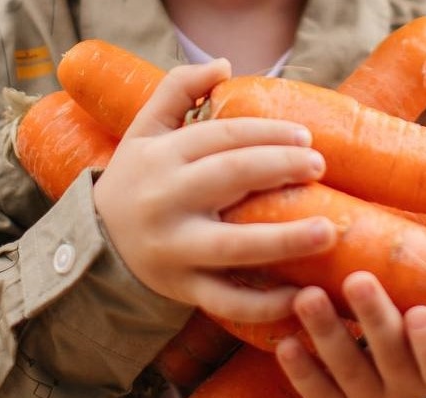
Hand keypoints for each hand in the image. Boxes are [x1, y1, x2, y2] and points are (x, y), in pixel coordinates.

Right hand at [94, 59, 336, 321]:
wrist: (96, 242)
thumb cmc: (133, 181)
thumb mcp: (142, 131)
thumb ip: (174, 89)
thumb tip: (223, 64)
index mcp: (161, 158)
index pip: (223, 136)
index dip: (268, 133)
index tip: (305, 136)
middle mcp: (166, 202)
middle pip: (231, 177)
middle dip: (281, 166)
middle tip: (319, 165)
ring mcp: (175, 250)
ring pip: (234, 246)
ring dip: (285, 239)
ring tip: (329, 231)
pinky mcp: (184, 289)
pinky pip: (227, 301)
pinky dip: (264, 304)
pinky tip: (301, 294)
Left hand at [276, 221, 425, 397]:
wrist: (380, 383)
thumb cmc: (410, 325)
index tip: (420, 312)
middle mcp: (405, 389)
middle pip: (390, 357)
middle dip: (374, 318)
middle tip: (356, 279)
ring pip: (349, 372)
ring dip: (328, 334)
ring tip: (306, 297)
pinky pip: (317, 395)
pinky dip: (301, 370)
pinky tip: (285, 343)